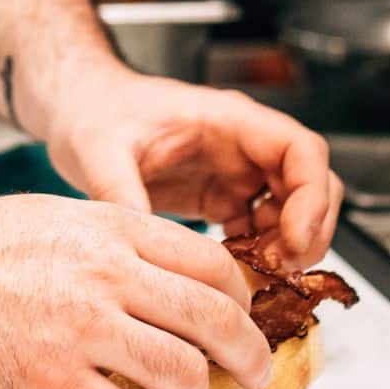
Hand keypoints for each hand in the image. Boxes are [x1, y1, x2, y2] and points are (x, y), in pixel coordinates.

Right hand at [0, 194, 271, 388]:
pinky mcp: (55, 383)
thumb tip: (158, 269)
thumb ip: (110, 239)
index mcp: (109, 230)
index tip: (242, 318)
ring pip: (183, 373)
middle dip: (247, 355)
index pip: (211, 264)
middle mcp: (105, 275)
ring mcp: (83, 330)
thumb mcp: (50, 216)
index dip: (241, 300)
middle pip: (215, 319)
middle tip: (251, 374)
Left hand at [43, 72, 342, 265]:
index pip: (301, 151)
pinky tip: (231, 279)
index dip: (311, 198)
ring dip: (285, 249)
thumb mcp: (100, 151)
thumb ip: (122, 196)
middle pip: (311, 186)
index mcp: (229, 120)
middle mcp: (242, 145)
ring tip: (253, 282)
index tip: (295, 241)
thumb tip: (141, 252)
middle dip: (308, 232)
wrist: (78, 107)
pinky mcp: (219, 197)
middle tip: (279, 272)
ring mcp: (235, 172)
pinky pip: (260, 229)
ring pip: (291, 212)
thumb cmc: (94, 110)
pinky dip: (258, 256)